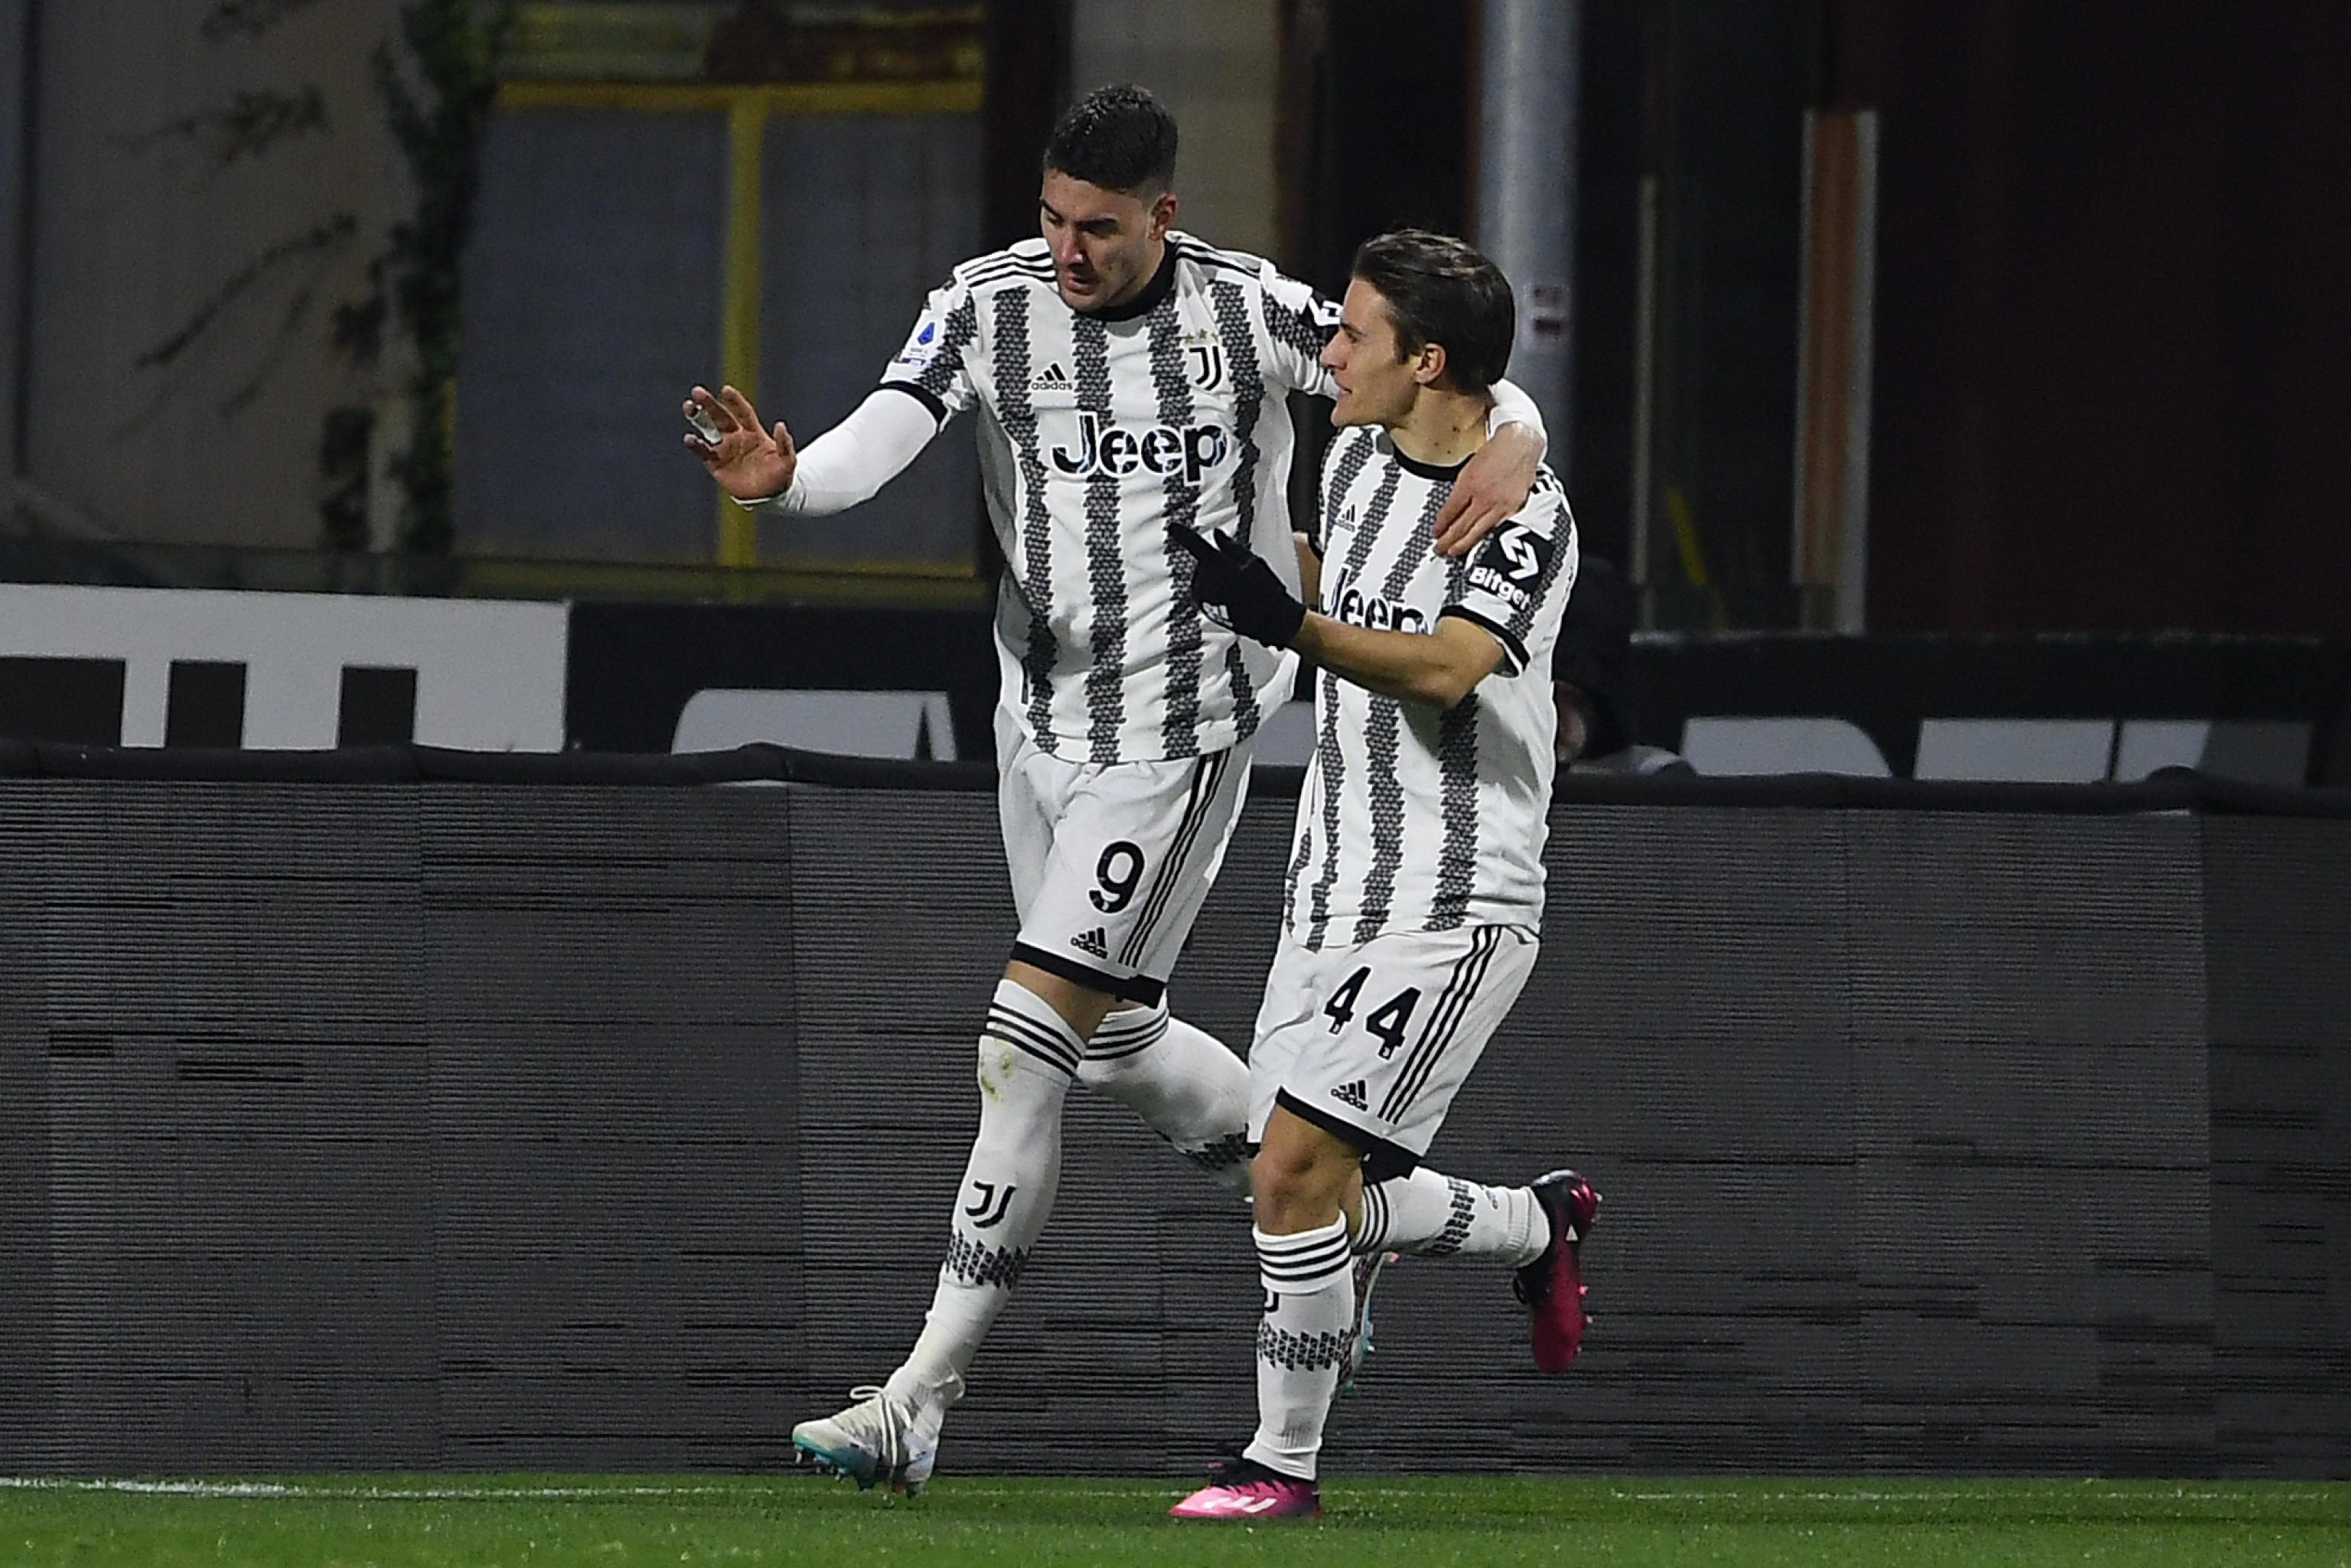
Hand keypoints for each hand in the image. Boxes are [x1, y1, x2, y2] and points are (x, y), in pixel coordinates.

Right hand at [683, 384, 796, 500]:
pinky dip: (695, 445)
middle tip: (697, 392)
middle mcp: (736, 437)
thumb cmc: (779, 476)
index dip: (735, 401)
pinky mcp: (715, 463)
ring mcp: (724, 449)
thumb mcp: (787, 462)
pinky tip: (689, 438)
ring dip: (697, 417)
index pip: (743, 413)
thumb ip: (785, 444)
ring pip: (707, 429)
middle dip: (708, 404)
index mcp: (753, 432)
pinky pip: (703, 452)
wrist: (768, 497)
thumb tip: (780, 425)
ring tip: (688, 406)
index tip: (726, 390)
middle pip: (720, 416)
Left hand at [1170, 526, 1306, 647]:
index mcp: (1214, 562)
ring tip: (1239, 590)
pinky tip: (1234, 600)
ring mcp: (1200, 595)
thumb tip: (1216, 534)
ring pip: (1205, 577)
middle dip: (1218, 565)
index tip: (1172, 527)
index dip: (1181, 533)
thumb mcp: (1252, 561)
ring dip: (1217, 579)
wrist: (1267, 622)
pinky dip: (1216, 592)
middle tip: (1241, 576)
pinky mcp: (1202, 607)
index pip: (1192, 542)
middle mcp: (1202, 579)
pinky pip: (1205, 591)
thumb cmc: (1263, 590)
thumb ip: (1230, 546)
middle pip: (1204, 563)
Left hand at [1434, 422, 1540, 555]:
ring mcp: (1501, 505)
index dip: (1440, 526)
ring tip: (1454, 551)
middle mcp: (1485, 497)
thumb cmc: (1496, 452)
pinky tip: (1478, 544)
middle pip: (1462, 527)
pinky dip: (1485, 538)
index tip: (1435, 533)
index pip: (1450, 513)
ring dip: (1463, 545)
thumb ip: (1460, 491)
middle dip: (1448, 541)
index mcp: (1470, 485)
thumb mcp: (1468, 468)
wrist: (1520, 444)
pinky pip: (1496, 528)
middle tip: (1439, 549)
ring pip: (1478, 532)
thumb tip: (1451, 511)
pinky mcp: (1514, 509)